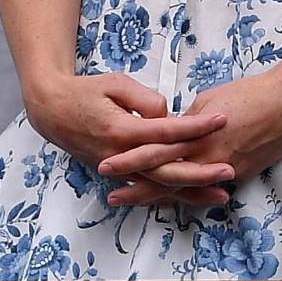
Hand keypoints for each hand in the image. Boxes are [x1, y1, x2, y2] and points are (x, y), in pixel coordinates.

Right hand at [24, 70, 232, 206]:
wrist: (52, 112)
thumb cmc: (84, 92)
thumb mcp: (114, 83)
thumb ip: (144, 99)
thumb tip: (168, 114)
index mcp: (122, 130)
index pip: (167, 131)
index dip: (197, 126)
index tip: (222, 119)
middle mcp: (121, 157)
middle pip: (168, 169)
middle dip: (201, 171)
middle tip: (230, 169)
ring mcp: (119, 170)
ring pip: (161, 186)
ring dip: (192, 191)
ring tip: (222, 193)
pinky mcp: (118, 175)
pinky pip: (149, 188)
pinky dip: (173, 194)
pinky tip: (194, 197)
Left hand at [104, 57, 281, 207]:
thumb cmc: (247, 94)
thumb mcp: (208, 101)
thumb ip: (185, 121)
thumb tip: (168, 130)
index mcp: (197, 134)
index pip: (157, 150)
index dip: (131, 159)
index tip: (107, 162)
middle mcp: (209, 157)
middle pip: (166, 177)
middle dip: (137, 186)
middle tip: (111, 194)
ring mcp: (225, 170)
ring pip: (184, 188)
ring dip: (157, 196)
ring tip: (131, 200)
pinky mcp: (240, 175)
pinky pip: (205, 189)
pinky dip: (185, 195)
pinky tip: (169, 200)